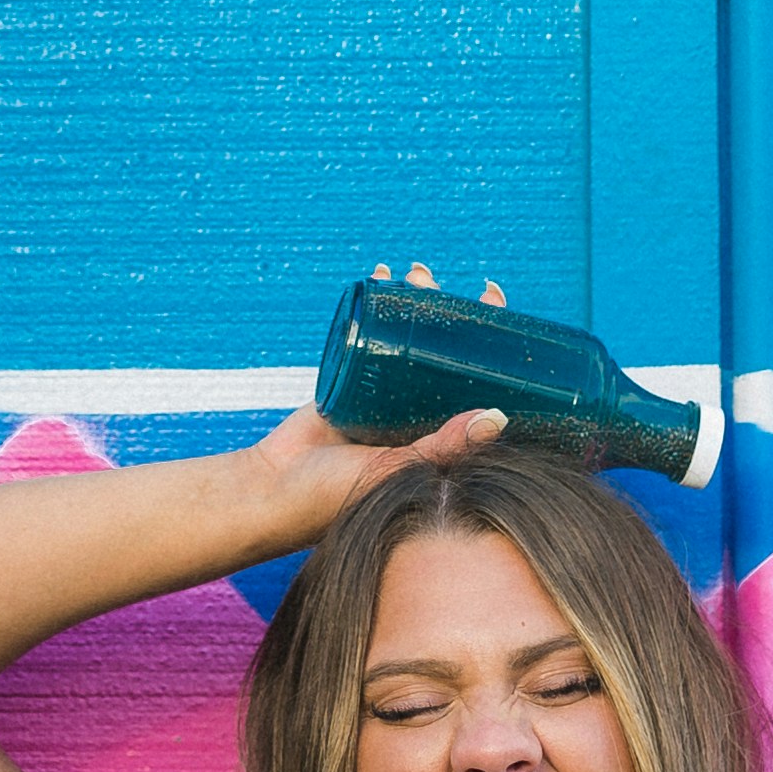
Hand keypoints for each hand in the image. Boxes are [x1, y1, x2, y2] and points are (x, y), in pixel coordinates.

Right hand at [245, 259, 509, 545]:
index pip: (475, 382)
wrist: (273, 490)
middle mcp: (413, 412)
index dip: (491, 346)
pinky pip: (366, 335)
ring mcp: (380, 393)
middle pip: (445, 352)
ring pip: (407, 339)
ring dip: (416, 302)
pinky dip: (375, 305)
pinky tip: (382, 275)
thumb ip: (444, 447)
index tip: (499, 307)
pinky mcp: (347, 379)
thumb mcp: (401, 471)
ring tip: (419, 274)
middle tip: (470, 287)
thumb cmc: (339, 497)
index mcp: (436, 436)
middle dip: (456, 315)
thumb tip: (498, 417)